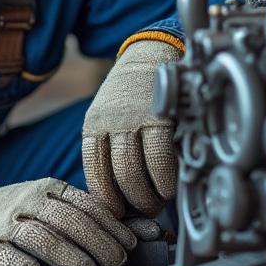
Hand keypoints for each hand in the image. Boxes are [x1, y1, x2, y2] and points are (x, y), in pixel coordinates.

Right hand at [0, 178, 136, 265]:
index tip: (130, 244)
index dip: (112, 225)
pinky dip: (18, 265)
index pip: (87, 204)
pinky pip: (4, 257)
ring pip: (40, 237)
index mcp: (49, 188)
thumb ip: (91, 218)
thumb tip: (149, 233)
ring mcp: (5, 224)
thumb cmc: (20, 214)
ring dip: (66, 255)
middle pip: (67, 220)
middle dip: (97, 241)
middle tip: (117, 262)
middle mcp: (28, 202)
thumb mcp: (52, 205)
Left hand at [81, 39, 180, 217]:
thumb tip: (124, 197)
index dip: (107, 202)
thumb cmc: (135, 92)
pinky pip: (162, 159)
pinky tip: (172, 187)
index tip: (120, 215)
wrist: (155, 50)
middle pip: (116, 177)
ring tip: (160, 202)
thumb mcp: (111, 114)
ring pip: (136, 172)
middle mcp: (109, 122)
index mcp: (93, 125)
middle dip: (133, 204)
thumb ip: (113, 148)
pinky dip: (167, 181)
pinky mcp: (160, 115)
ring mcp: (134, 119)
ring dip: (150, 197)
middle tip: (146, 212)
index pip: (94, 173)